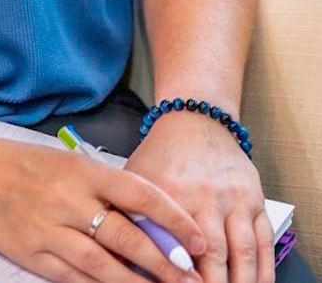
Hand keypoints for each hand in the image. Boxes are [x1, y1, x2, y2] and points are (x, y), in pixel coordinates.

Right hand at [0, 130, 205, 282]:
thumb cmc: (20, 164)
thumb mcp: (65, 164)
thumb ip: (102, 188)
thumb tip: (148, 220)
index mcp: (81, 170)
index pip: (139, 194)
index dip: (173, 219)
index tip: (198, 240)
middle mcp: (68, 199)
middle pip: (128, 237)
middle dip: (165, 262)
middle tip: (191, 278)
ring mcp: (49, 230)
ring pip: (105, 266)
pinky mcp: (32, 254)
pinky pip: (75, 279)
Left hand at [124, 110, 273, 282]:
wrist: (194, 120)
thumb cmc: (162, 155)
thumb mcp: (137, 179)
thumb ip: (132, 217)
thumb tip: (124, 258)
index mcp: (169, 194)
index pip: (173, 247)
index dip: (176, 275)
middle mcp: (204, 197)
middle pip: (212, 256)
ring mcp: (232, 199)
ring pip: (242, 252)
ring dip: (240, 281)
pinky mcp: (253, 199)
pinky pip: (263, 241)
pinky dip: (263, 268)